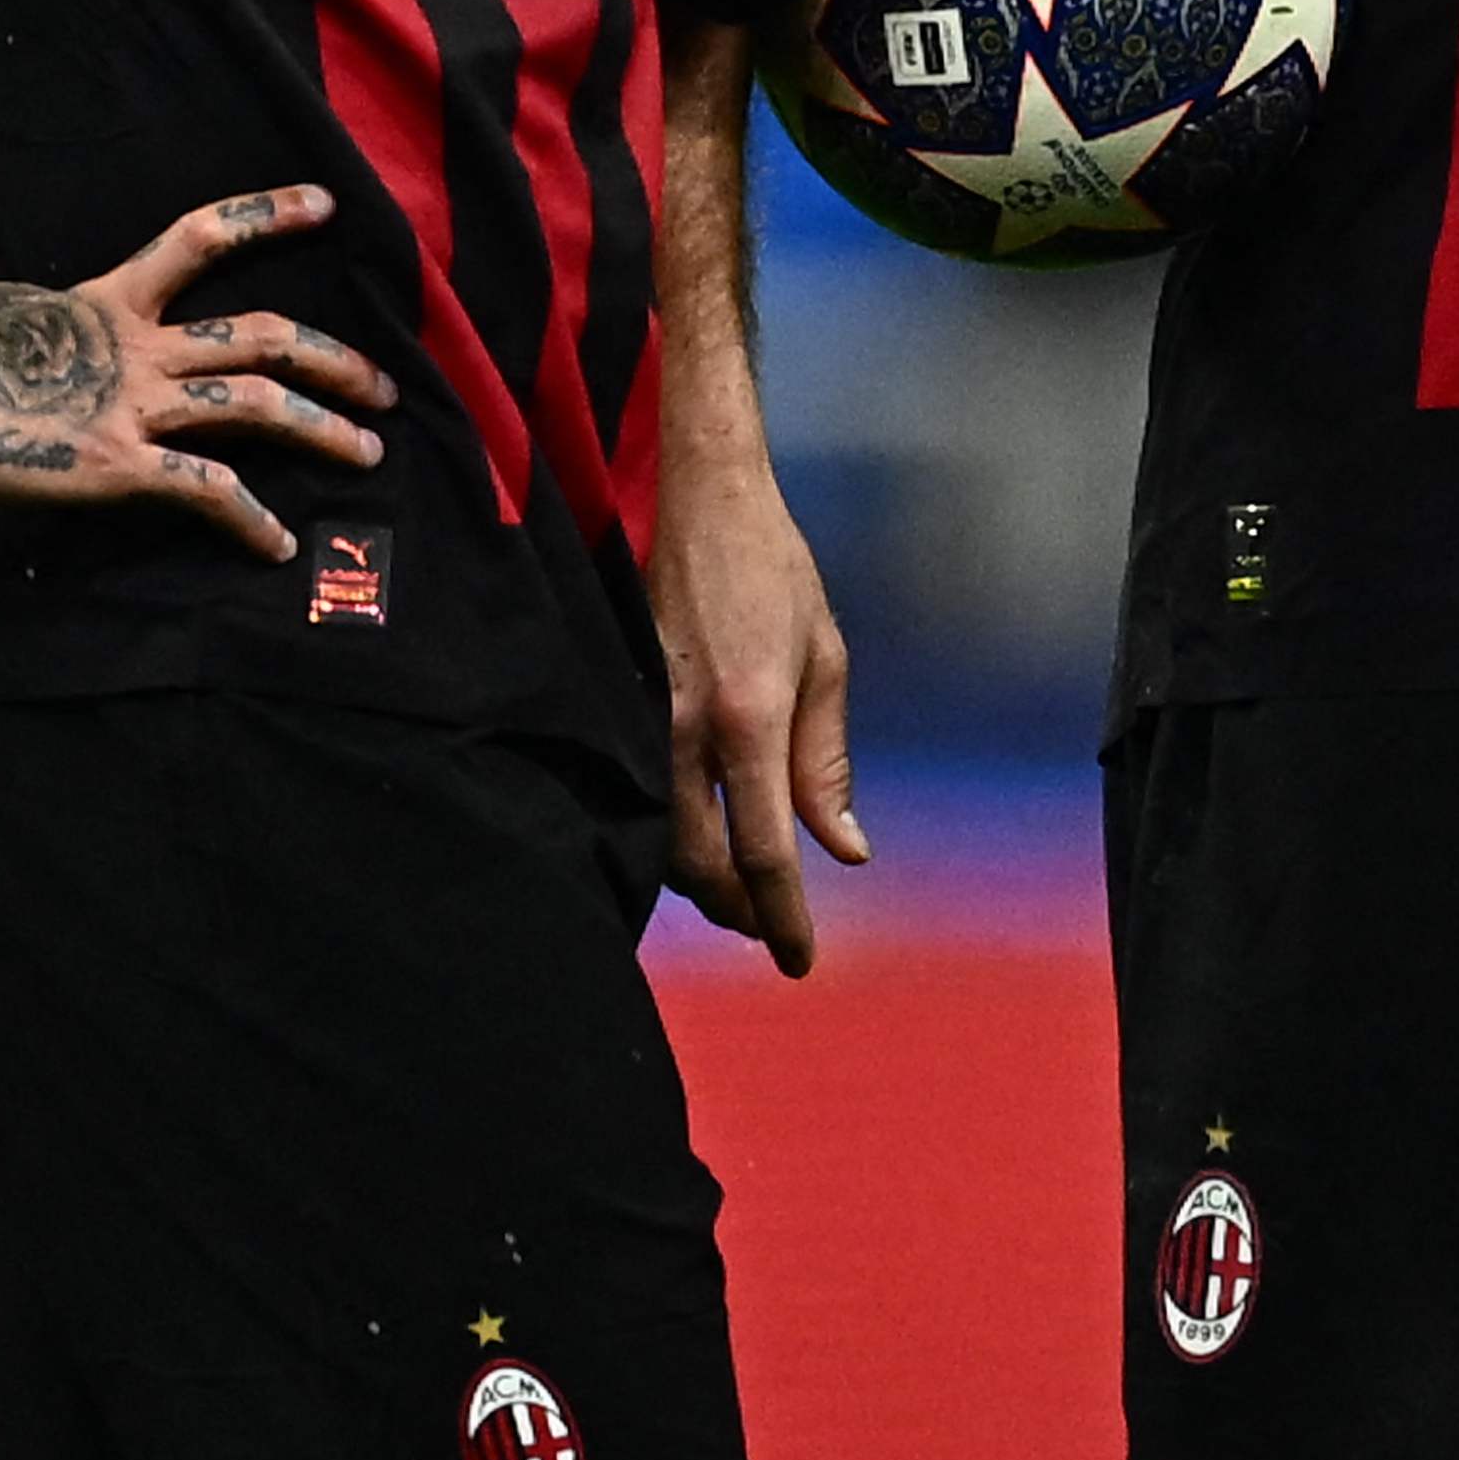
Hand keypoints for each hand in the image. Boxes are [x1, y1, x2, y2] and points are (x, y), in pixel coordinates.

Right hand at [0, 185, 393, 562]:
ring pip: (257, 407)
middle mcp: (142, 349)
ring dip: (323, 430)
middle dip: (335, 359)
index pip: (201, 238)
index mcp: (112, 301)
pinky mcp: (121, 463)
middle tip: (386, 387)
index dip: (265, 216)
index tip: (326, 206)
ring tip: (368, 454)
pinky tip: (276, 545)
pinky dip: (248, 519)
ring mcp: (136, 405)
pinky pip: (205, 491)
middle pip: (264, 336)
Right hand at [647, 398, 866, 978]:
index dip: (782, 916)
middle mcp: (687, 727)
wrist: (700, 499)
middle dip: (737, 912)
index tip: (800, 960)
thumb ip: (826, 763)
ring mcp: (640, 716)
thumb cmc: (775, 575)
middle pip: (700, 863)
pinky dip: (664, 836)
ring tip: (741, 895)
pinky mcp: (613, 702)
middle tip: (770, 928)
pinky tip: (691, 843)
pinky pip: (635, 796)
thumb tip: (845, 851)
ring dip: (699, 881)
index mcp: (750, 716)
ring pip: (658, 838)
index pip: (763, 849)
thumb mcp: (826, 660)